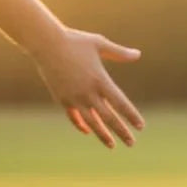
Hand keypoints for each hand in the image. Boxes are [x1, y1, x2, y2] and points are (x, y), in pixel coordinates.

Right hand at [32, 27, 143, 147]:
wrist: (45, 43)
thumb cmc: (75, 40)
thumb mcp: (99, 44)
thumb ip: (119, 53)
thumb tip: (138, 54)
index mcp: (100, 80)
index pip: (120, 103)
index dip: (131, 116)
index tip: (141, 126)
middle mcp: (88, 92)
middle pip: (108, 117)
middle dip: (121, 131)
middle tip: (132, 143)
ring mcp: (74, 98)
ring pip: (91, 122)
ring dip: (102, 135)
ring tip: (112, 145)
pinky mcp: (62, 99)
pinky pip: (74, 117)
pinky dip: (81, 125)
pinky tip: (89, 131)